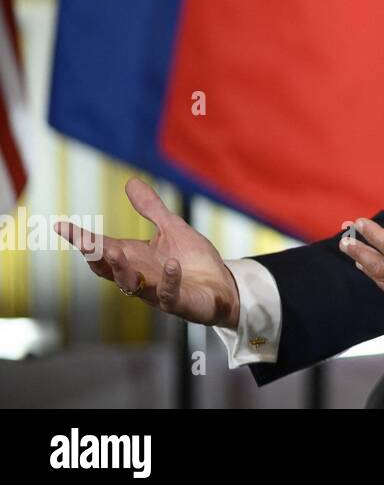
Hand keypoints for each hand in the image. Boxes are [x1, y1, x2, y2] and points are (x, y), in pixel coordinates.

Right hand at [55, 177, 241, 328]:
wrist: (221, 286)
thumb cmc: (193, 260)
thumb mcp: (172, 228)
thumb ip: (151, 208)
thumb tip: (130, 181)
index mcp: (134, 258)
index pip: (102, 248)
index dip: (81, 238)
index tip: (61, 225)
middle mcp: (140, 276)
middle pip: (110, 269)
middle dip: (97, 256)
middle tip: (86, 242)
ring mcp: (157, 292)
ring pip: (132, 285)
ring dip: (122, 270)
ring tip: (115, 252)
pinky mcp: (179, 303)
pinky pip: (169, 295)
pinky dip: (169, 281)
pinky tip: (171, 264)